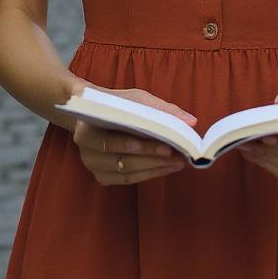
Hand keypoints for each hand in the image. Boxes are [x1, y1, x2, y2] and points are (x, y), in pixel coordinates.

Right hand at [64, 83, 196, 185]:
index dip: (140, 146)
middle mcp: (86, 151)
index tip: (166, 145)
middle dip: (153, 159)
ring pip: (126, 172)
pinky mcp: (101, 176)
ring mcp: (92, 166)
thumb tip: (191, 121)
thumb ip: (161, 109)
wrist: (90, 112)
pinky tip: (165, 168)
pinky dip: (148, 174)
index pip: (113, 141)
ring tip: (177, 163)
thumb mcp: (134, 98)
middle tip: (178, 156)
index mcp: (87, 129)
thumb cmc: (114, 103)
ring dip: (154, 169)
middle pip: (122, 160)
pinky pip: (126, 179)